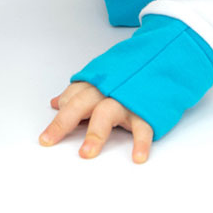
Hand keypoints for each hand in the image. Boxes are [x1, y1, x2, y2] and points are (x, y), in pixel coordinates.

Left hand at [39, 82, 153, 163]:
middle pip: (82, 103)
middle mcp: (108, 88)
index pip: (72, 97)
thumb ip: (80, 89)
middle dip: (65, 122)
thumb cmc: (131, 71)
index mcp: (96, 81)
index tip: (46, 138)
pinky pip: (144, 126)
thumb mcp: (103, 75)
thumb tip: (57, 102)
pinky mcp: (147, 108)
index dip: (59, 116)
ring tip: (86, 154)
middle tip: (50, 140)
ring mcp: (127, 98)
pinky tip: (137, 156)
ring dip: (96, 133)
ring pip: (107, 112)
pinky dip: (141, 142)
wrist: (166, 56)